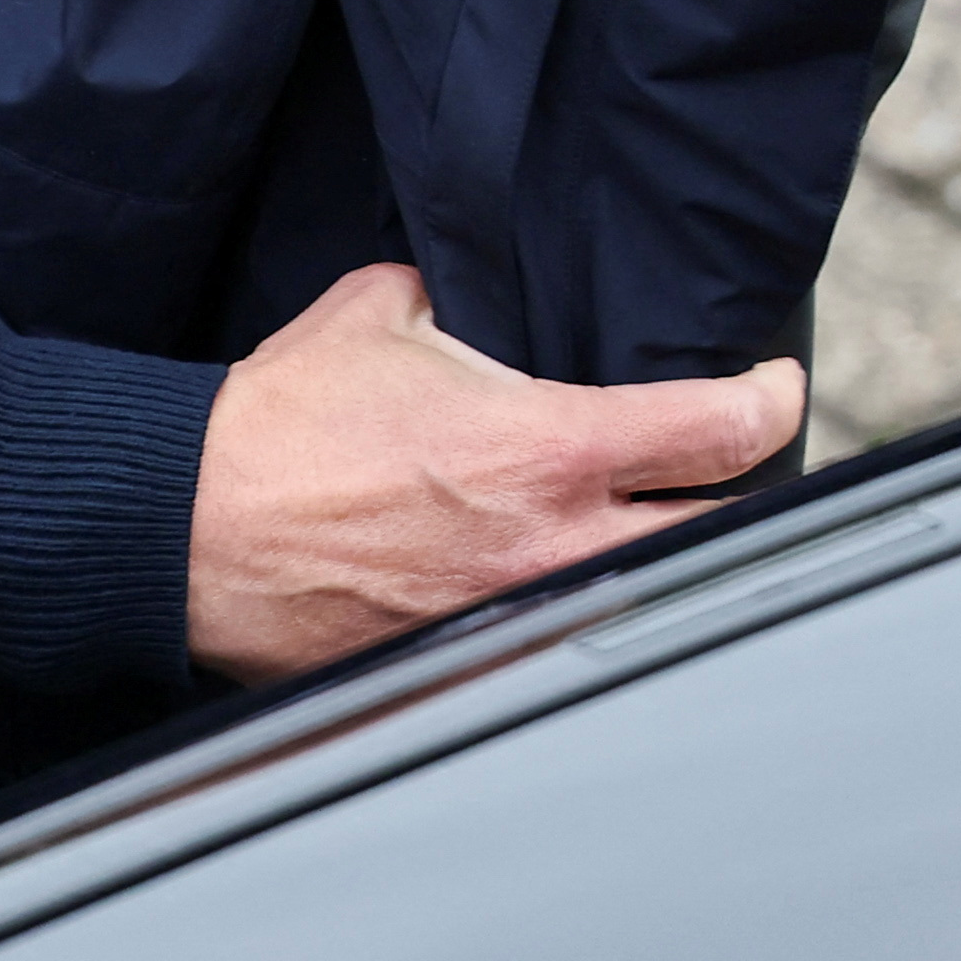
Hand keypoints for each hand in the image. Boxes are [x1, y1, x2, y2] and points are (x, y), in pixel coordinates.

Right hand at [184, 263, 805, 683]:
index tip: (770, 388)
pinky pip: (557, 643)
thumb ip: (455, 299)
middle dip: (743, 498)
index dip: (771, 401)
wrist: (189, 524)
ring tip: (646, 528)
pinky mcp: (470, 666)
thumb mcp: (378, 312)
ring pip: (643, 597)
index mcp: (549, 449)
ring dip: (654, 561)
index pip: (722, 430)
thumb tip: (473, 294)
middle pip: (720, 535)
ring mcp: (519, 619)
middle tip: (733, 471)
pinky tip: (553, 589)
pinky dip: (569, 615)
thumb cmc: (277, 421)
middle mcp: (553, 545)